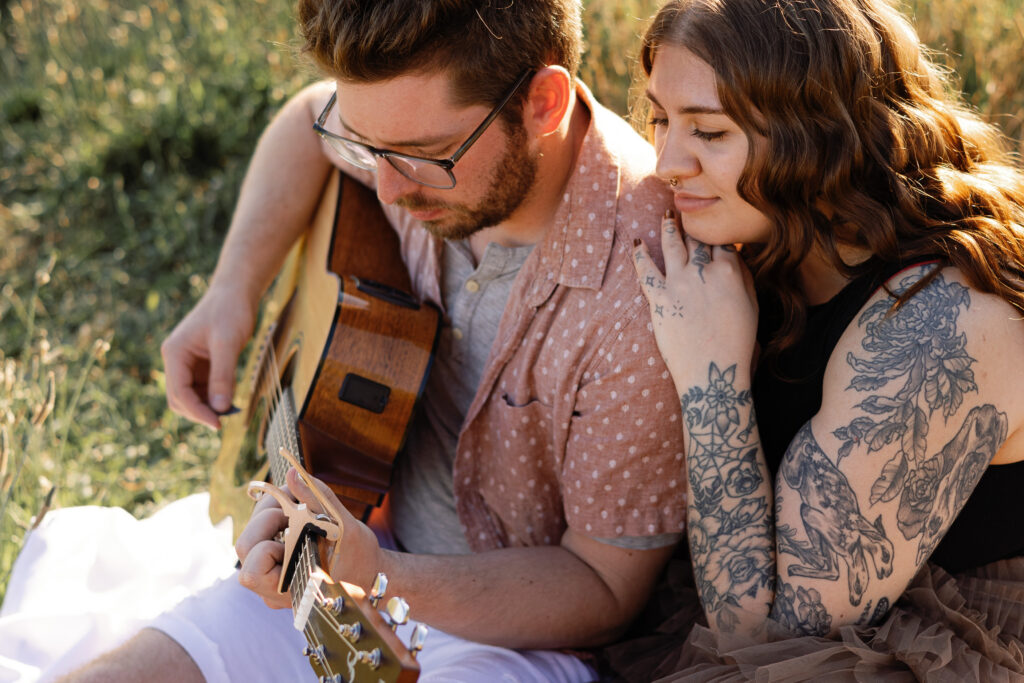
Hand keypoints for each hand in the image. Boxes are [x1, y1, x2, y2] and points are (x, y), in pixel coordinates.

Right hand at [160, 285, 255, 428]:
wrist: (235, 293)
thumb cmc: (230, 311)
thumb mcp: (228, 343)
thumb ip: (223, 376)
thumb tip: (221, 408)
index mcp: (174, 353)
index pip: (179, 393)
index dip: (197, 412)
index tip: (218, 423)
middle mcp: (176, 360)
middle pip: (180, 399)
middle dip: (200, 412)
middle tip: (224, 421)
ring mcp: (187, 364)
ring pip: (191, 397)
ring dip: (208, 407)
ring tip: (231, 411)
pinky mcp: (200, 365)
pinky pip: (203, 389)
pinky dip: (214, 398)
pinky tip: (230, 400)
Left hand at [234, 467, 383, 608]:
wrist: (369, 571)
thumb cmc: (359, 554)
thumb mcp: (343, 524)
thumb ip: (316, 498)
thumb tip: (292, 473)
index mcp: (291, 589)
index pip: (252, 571)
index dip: (266, 542)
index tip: (293, 525)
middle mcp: (275, 591)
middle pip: (245, 549)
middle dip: (265, 517)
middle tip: (292, 505)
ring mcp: (271, 581)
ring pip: (250, 541)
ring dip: (269, 516)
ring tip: (297, 507)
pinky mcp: (272, 568)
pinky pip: (259, 541)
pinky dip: (273, 523)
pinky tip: (295, 518)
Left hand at [633, 211, 757, 389]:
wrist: (711, 371)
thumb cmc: (736, 343)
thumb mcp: (752, 306)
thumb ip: (744, 277)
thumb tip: (736, 257)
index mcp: (730, 272)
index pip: (721, 243)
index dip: (717, 235)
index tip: (713, 228)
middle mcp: (703, 272)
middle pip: (697, 239)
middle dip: (694, 225)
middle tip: (688, 210)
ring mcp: (678, 283)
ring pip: (672, 244)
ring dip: (668, 226)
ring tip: (666, 214)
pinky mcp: (659, 298)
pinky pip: (645, 270)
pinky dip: (639, 254)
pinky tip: (636, 243)